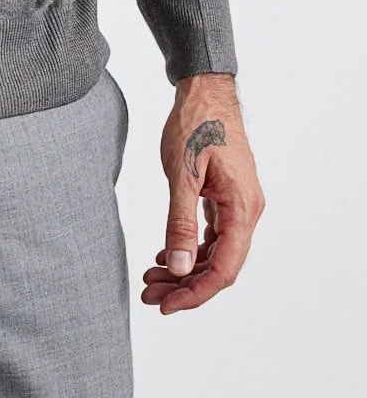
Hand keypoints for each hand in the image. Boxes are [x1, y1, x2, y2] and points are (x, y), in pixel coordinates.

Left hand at [141, 72, 265, 313]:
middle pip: (220, 265)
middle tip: (150, 295)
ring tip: (152, 278)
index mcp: (242, 209)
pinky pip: (212, 234)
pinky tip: (166, 256)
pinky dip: (190, 248)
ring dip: (185, 269)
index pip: (224, 269)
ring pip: (215, 251)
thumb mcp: (182, 175)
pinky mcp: (226, 197)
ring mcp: (238, 204)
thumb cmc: (196, 124)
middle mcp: (246, 211)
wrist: (205, 90)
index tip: (167, 306)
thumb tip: (180, 269)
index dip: (196, 294)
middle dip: (185, 285)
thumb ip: (181, 223)